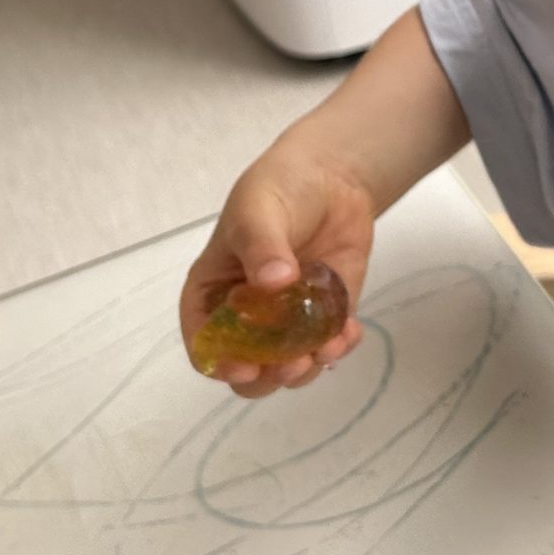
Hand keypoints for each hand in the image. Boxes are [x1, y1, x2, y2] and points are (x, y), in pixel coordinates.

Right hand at [181, 141, 375, 397]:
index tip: (244, 367)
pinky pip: (328, 347)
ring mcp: (287, 320)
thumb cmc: (277, 190)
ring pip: (288, 367)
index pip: (204, 342)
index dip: (219, 363)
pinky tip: (349, 333)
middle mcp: (246, 316)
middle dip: (268, 376)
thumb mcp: (258, 210)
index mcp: (213, 293)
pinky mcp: (325, 317)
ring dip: (306, 369)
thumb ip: (262, 245)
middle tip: (293, 364)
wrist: (332, 178)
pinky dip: (338, 348)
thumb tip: (274, 282)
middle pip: (247, 367)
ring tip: (326, 349)